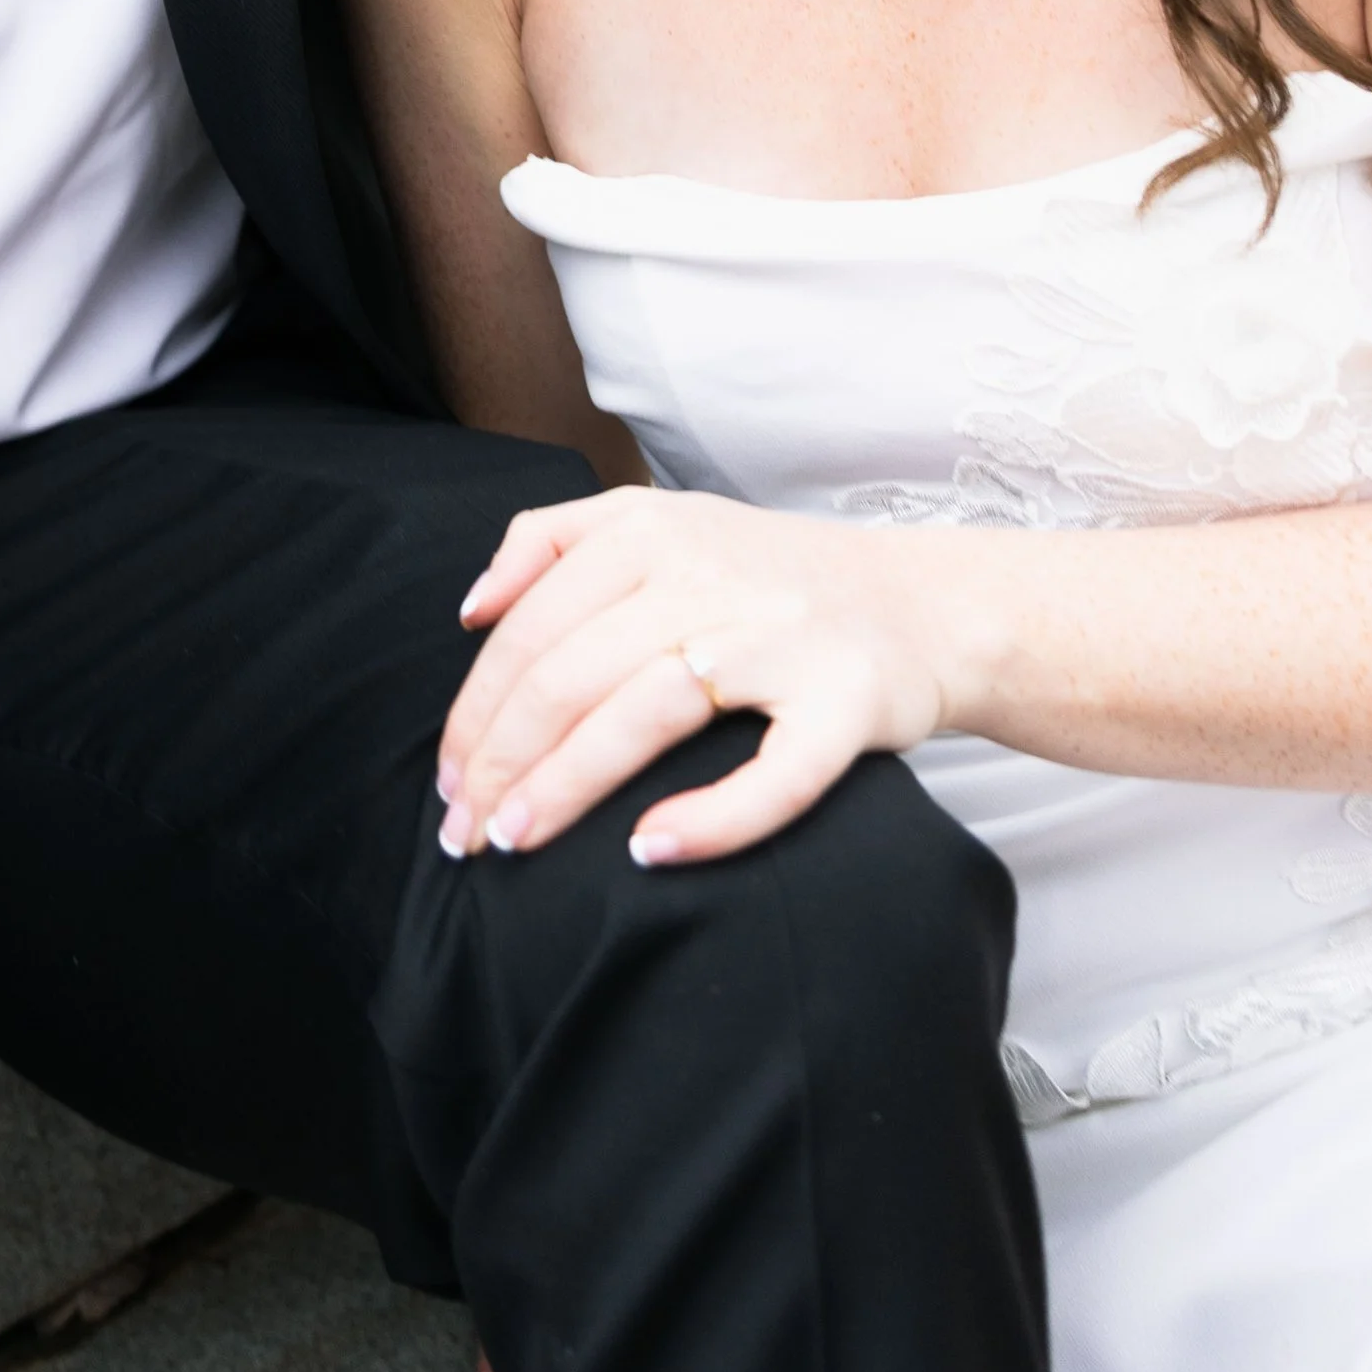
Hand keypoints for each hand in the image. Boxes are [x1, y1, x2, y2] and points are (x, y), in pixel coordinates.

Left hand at [436, 486, 953, 868]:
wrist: (925, 602)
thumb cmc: (769, 577)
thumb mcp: (662, 521)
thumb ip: (556, 540)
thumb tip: (471, 608)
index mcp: (652, 531)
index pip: (531, 627)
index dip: (476, 710)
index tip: (447, 782)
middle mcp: (712, 573)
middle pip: (573, 670)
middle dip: (502, 758)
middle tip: (465, 832)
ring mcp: (782, 638)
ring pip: (648, 711)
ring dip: (568, 784)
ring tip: (516, 841)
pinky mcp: (848, 703)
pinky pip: (776, 773)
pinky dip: (712, 818)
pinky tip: (651, 850)